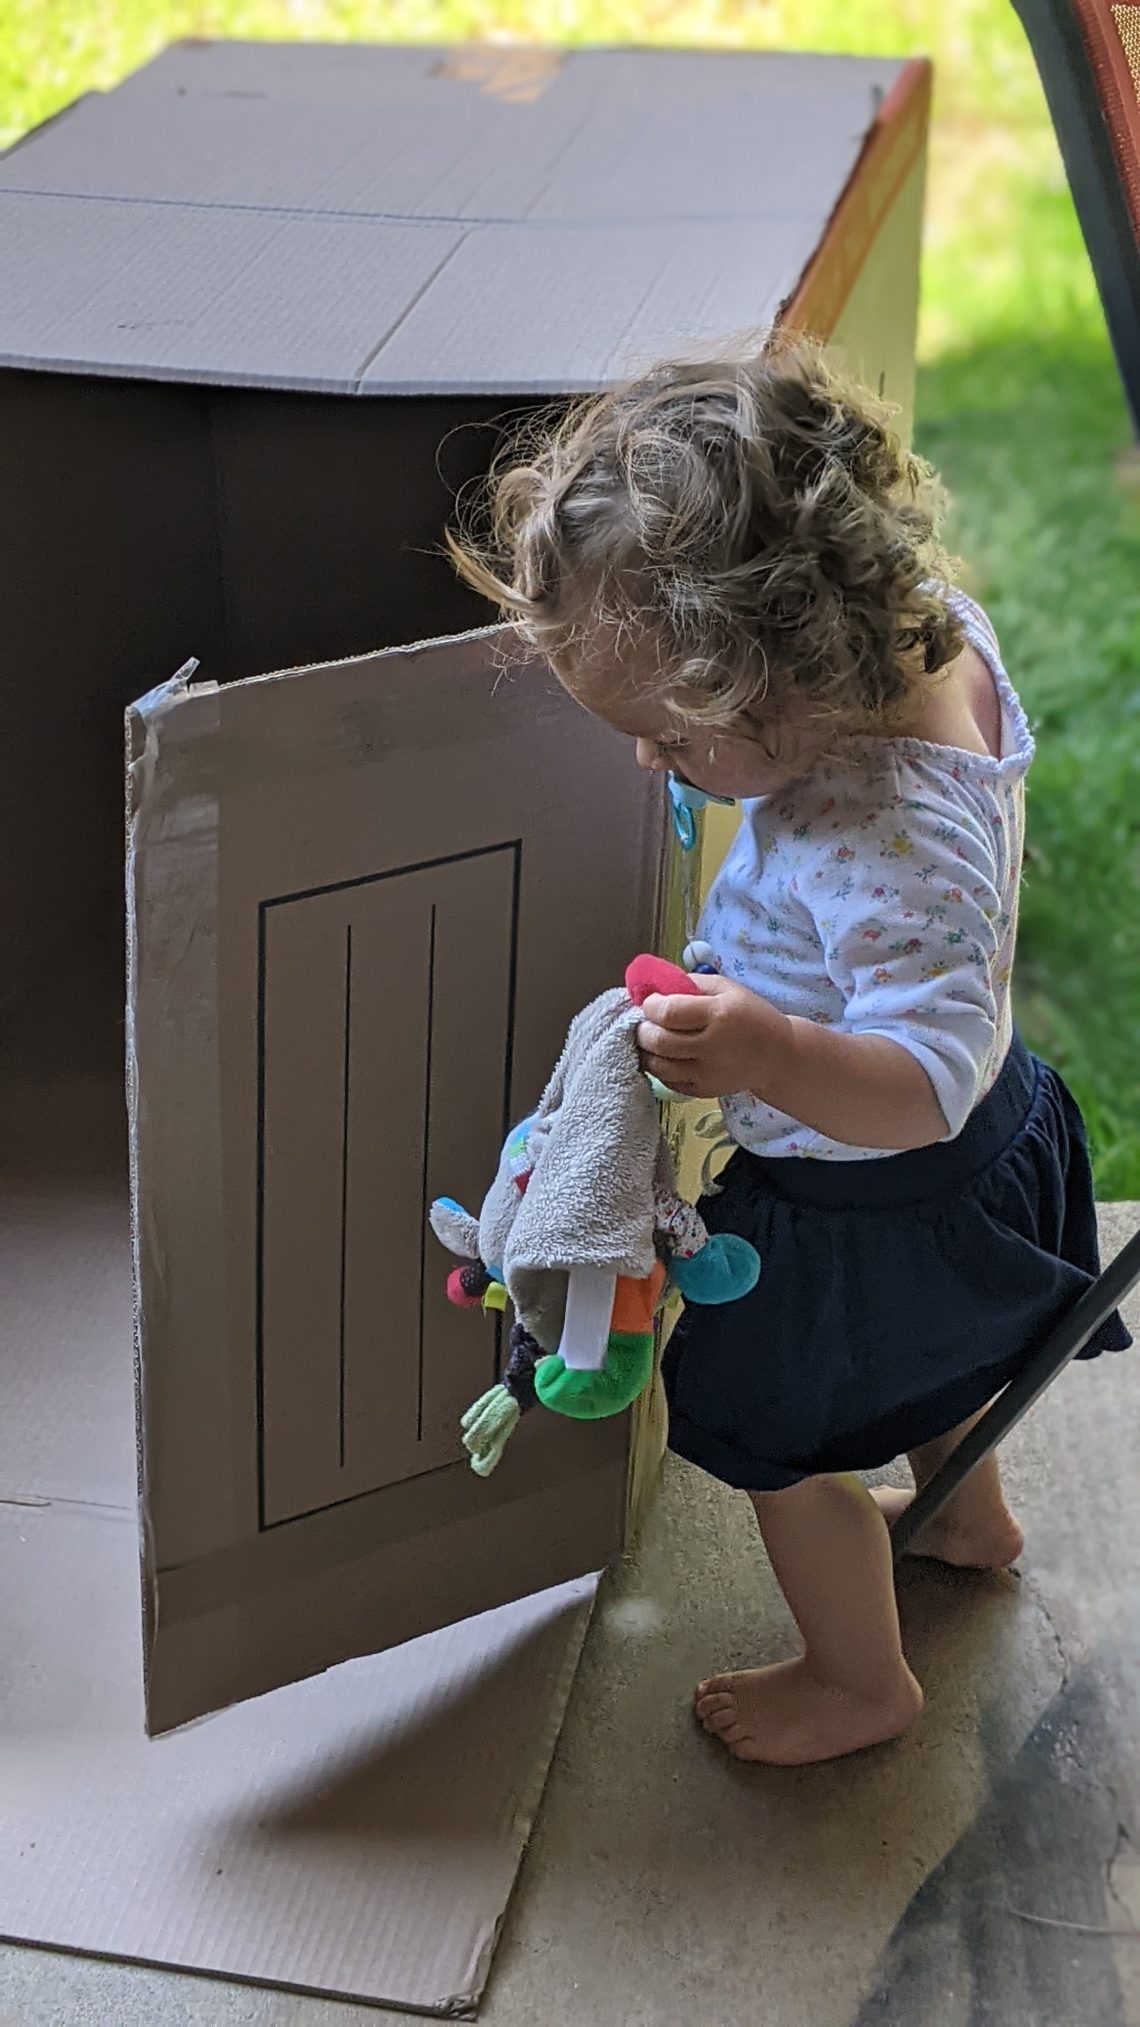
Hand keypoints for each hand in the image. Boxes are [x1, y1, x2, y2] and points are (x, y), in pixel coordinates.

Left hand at [637, 975, 788, 1099]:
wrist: (776, 1056)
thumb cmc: (749, 1015)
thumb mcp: (726, 988)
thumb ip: (689, 983)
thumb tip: (652, 987)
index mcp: (719, 1014)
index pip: (668, 1013)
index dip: (650, 1006)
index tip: (651, 1002)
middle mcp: (712, 1047)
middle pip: (658, 1041)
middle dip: (642, 1030)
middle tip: (645, 1023)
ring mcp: (707, 1073)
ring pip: (658, 1065)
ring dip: (645, 1051)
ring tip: (650, 1039)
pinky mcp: (703, 1091)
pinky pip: (667, 1081)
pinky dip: (658, 1067)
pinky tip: (664, 1056)